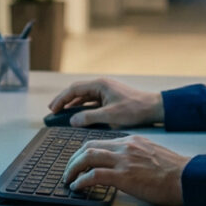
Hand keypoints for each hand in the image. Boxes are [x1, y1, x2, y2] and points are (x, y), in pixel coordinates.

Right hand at [48, 78, 163, 127]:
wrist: (153, 109)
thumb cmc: (134, 109)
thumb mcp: (110, 116)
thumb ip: (89, 118)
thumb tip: (73, 120)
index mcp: (100, 85)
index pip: (74, 89)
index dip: (61, 99)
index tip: (52, 109)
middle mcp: (101, 86)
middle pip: (77, 92)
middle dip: (64, 101)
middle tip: (53, 111)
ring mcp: (106, 92)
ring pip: (84, 98)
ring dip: (73, 106)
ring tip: (62, 115)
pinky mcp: (110, 99)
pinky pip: (92, 103)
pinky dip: (83, 109)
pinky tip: (78, 117)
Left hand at [63, 135, 188, 205]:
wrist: (186, 177)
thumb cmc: (173, 170)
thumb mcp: (152, 152)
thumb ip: (135, 153)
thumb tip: (121, 163)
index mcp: (132, 140)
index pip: (100, 141)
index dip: (84, 151)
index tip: (78, 160)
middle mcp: (125, 146)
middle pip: (89, 146)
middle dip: (74, 158)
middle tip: (69, 170)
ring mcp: (124, 160)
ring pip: (88, 157)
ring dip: (73, 168)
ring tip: (68, 178)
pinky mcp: (124, 176)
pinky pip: (95, 175)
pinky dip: (82, 180)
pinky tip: (78, 187)